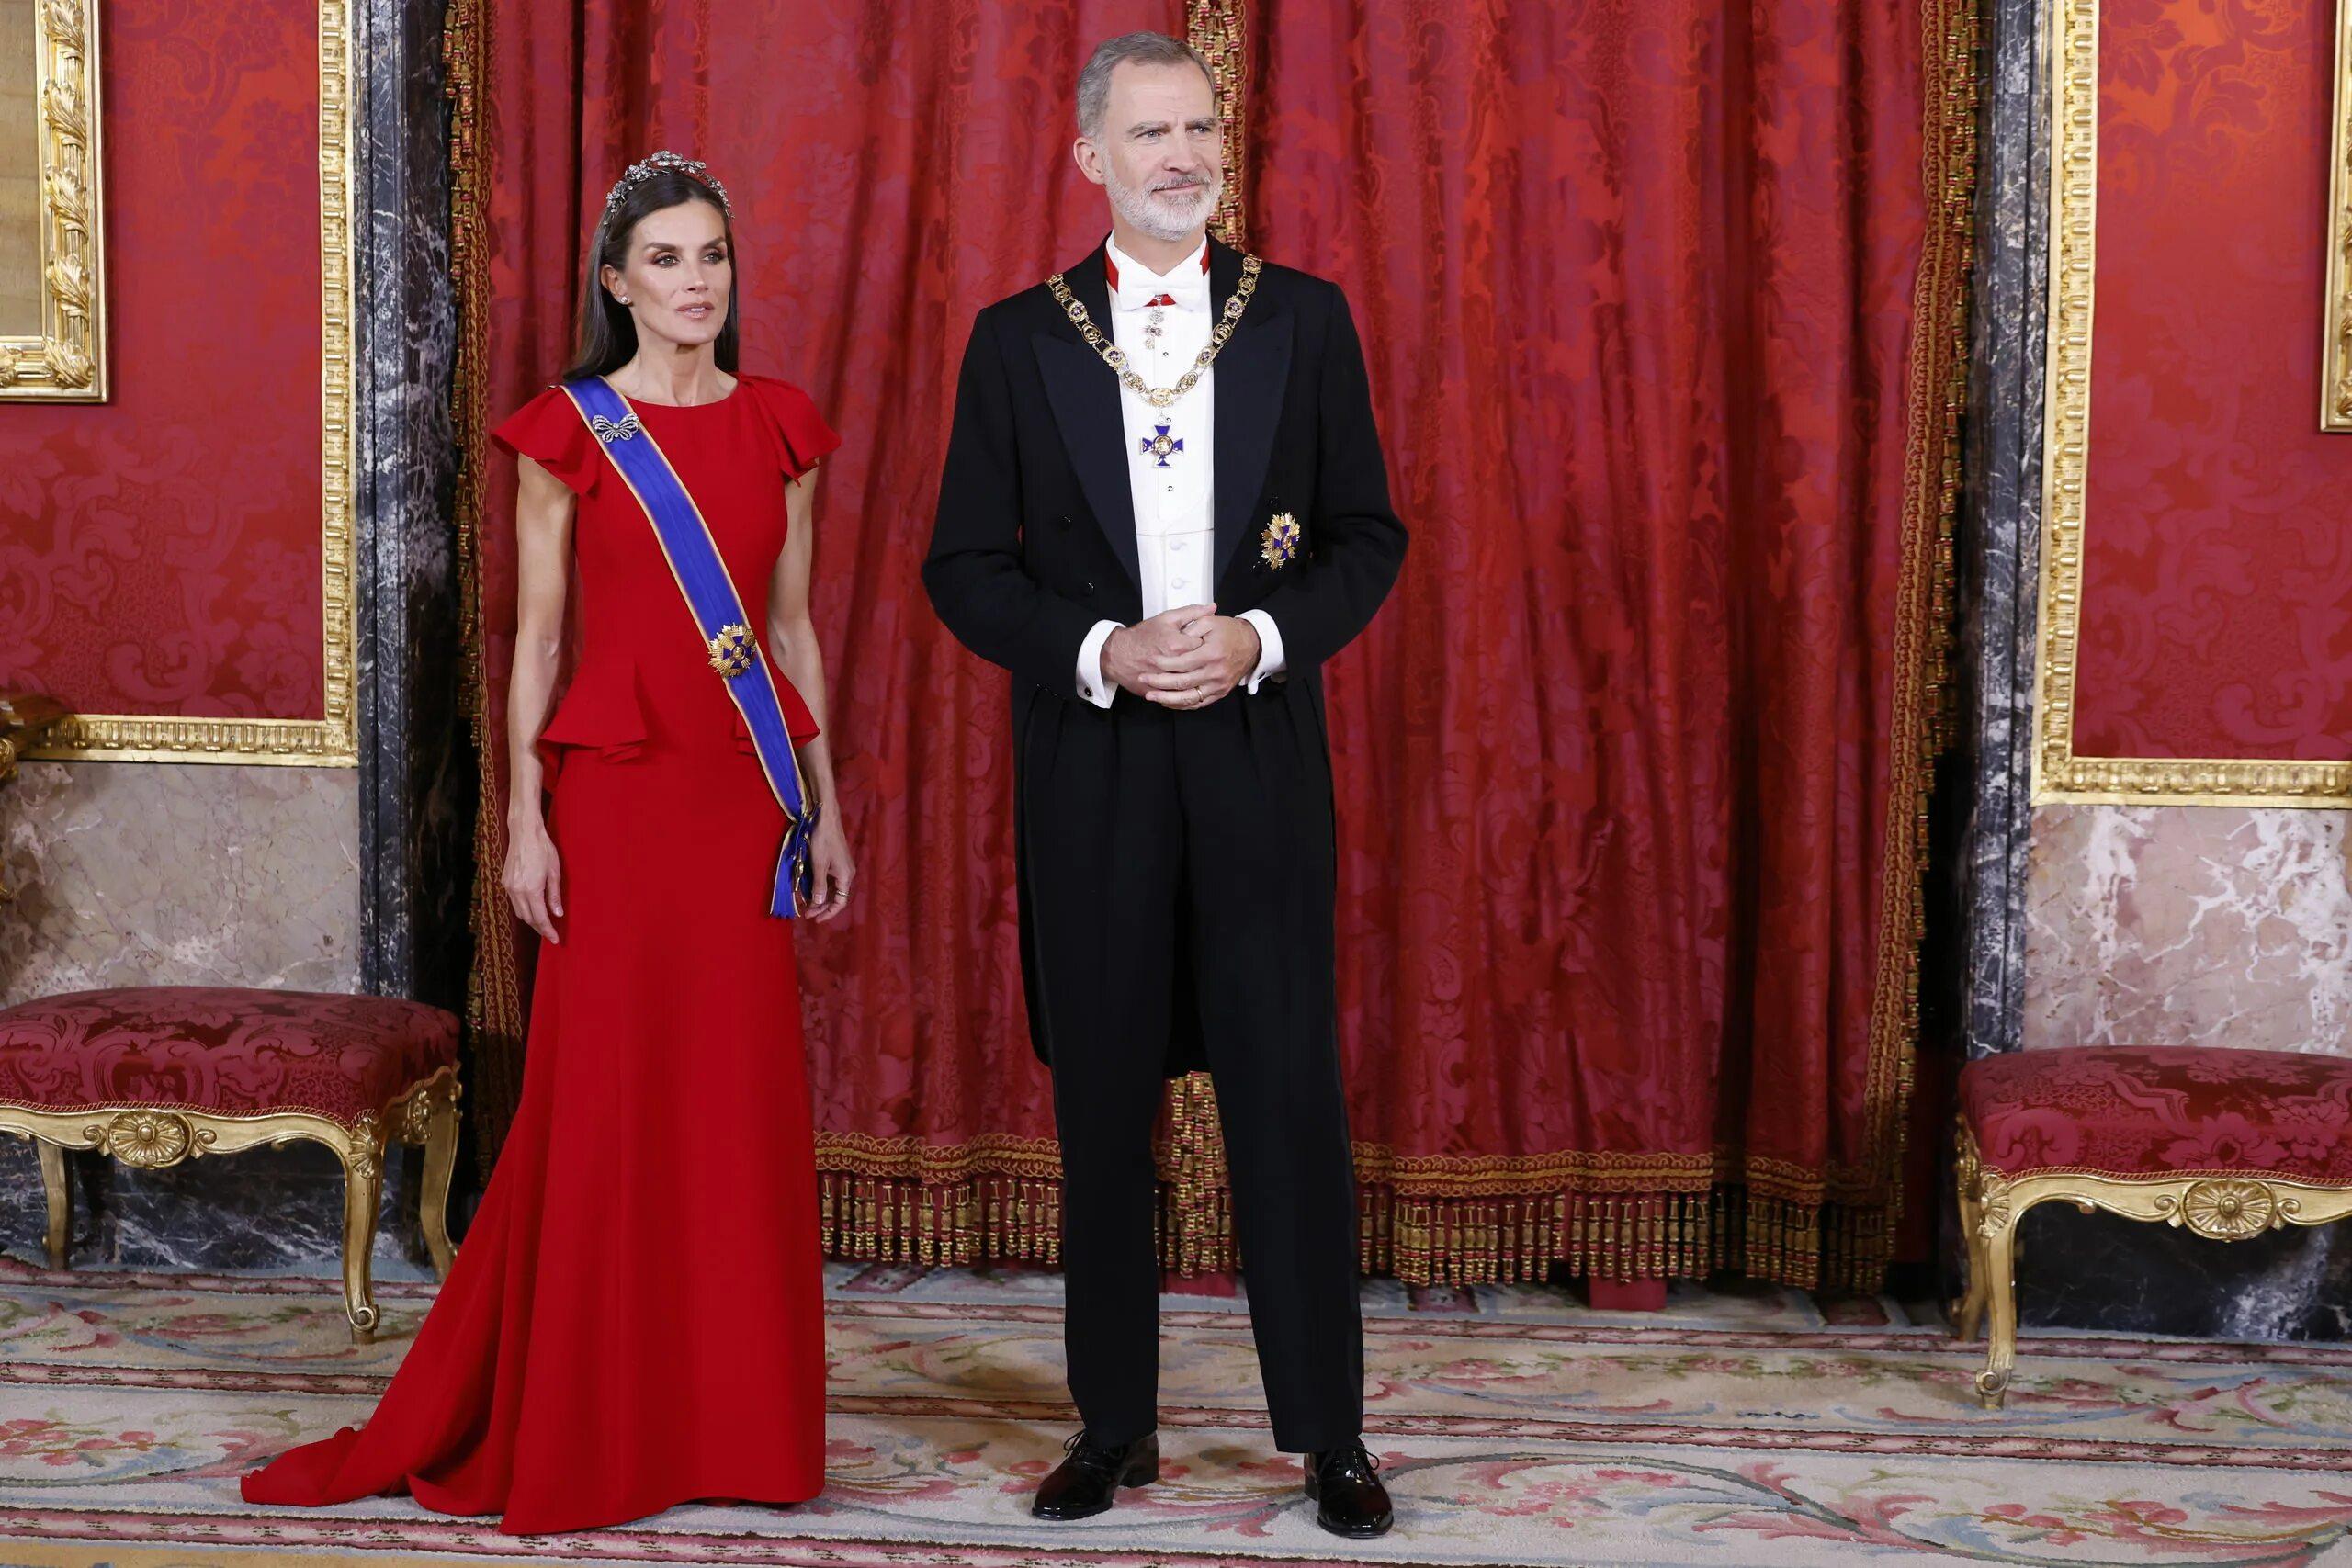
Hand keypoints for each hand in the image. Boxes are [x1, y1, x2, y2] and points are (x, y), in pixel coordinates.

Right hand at [503, 816, 563, 944]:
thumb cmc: (543, 849)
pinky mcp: (505, 881)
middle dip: (540, 928)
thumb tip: (557, 914)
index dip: (548, 930)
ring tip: (543, 923)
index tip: (555, 939)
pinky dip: (524, 909)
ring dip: (531, 920)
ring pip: (519, 912)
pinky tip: (533, 908)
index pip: (540, 918)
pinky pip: (514, 902)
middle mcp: (517, 890)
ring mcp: (508, 886)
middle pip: (528, 918)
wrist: (524, 832)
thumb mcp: (554, 872)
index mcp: (531, 889)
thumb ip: (554, 895)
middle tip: (551, 934)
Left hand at [804, 813, 855, 922]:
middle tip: (806, 913)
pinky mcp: (837, 862)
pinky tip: (810, 889)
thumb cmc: (823, 840)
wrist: (826, 818)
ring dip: (820, 897)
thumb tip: (819, 904)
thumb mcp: (818, 864)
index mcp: (845, 876)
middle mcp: (847, 874)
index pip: (840, 902)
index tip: (814, 919)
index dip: (828, 913)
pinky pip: (830, 880)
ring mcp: (842, 868)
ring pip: (833, 889)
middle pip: (836, 897)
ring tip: (806, 903)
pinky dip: (821, 887)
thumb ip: (819, 885)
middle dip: (822, 906)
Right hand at [1101, 603, 1213, 697]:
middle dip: (1204, 662)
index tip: (1205, 641)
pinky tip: (1189, 685)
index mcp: (1178, 646)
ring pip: (1192, 684)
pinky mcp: (1161, 692)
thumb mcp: (1167, 618)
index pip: (1205, 646)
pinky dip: (1186, 692)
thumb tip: (1211, 608)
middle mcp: (1174, 665)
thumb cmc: (1142, 636)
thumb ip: (1191, 612)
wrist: (1118, 654)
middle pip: (1201, 666)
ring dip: (1198, 678)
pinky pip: (1180, 696)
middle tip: (1201, 656)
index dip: (1208, 643)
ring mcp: (1168, 681)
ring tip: (1195, 669)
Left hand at [1139, 610, 1259, 709]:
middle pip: (1181, 682)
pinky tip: (1167, 702)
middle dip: (1159, 682)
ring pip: (1188, 698)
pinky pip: (1198, 703)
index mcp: (1211, 654)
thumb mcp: (1210, 622)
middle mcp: (1215, 672)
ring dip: (1167, 699)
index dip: (1163, 663)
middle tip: (1143, 679)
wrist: (1251, 645)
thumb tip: (1175, 638)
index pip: (1181, 663)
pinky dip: (1181, 705)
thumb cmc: (1229, 632)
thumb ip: (1190, 628)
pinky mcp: (1220, 693)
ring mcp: (1218, 685)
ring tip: (1151, 695)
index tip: (1151, 661)